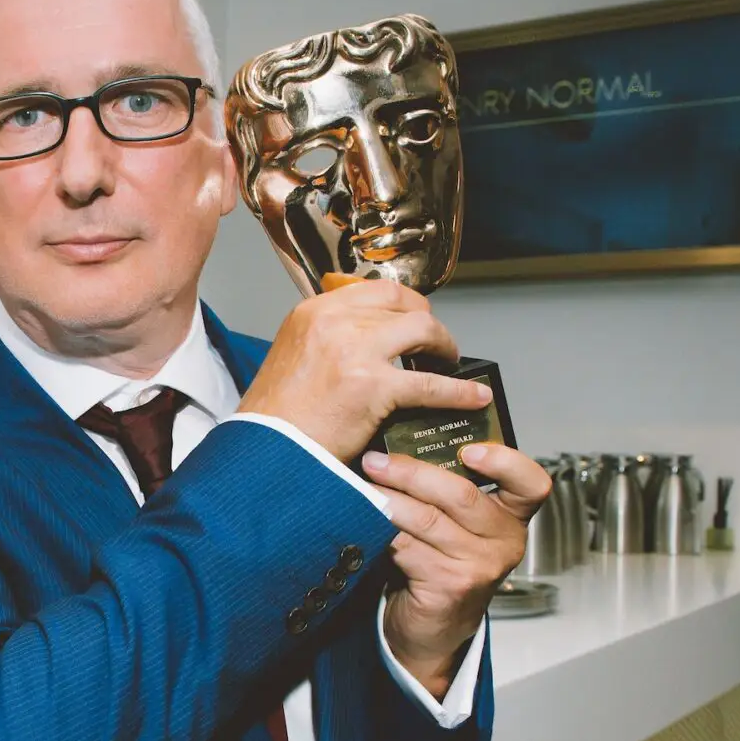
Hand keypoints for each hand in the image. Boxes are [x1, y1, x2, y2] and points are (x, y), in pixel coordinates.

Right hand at [236, 272, 495, 463]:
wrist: (266, 450)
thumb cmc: (276, 416)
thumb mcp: (291, 356)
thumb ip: (326, 340)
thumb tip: (366, 343)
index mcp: (313, 312)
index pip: (374, 290)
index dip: (404, 303)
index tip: (413, 316)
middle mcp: (335, 322)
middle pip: (402, 304)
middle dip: (427, 320)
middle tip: (435, 341)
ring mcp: (356, 350)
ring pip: (422, 331)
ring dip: (443, 346)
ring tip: (450, 363)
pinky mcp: (374, 386)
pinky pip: (430, 383)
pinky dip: (457, 390)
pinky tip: (473, 397)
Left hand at [361, 443, 551, 690]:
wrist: (433, 627)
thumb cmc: (439, 563)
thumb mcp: (457, 524)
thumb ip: (447, 489)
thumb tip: (402, 442)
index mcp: (511, 516)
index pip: (531, 483)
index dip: (505, 462)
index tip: (470, 450)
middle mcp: (504, 541)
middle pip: (462, 494)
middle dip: (412, 472)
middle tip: (376, 460)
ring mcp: (479, 566)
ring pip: (428, 520)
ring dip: (388, 499)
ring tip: (361, 484)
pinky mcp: (450, 585)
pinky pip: (408, 547)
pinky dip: (381, 530)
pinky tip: (363, 518)